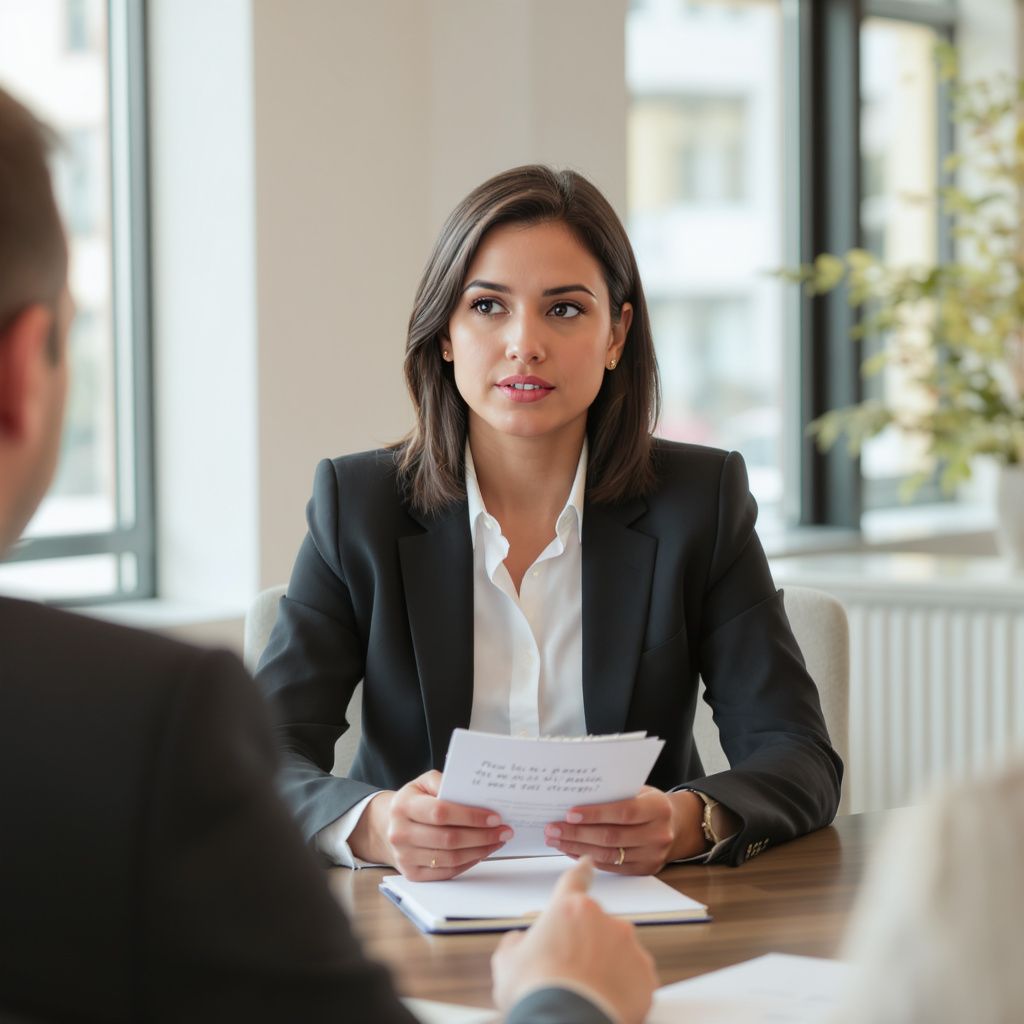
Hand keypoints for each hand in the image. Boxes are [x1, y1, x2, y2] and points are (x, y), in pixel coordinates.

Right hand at [349, 769, 512, 879]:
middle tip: (504, 831)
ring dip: (480, 851)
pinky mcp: (413, 874)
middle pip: (448, 839)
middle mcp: (401, 833)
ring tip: (497, 841)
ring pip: (450, 858)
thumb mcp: (424, 783)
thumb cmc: (414, 800)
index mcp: (404, 805)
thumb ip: (445, 782)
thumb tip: (474, 792)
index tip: (494, 817)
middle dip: (482, 836)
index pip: (441, 812)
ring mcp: (405, 857)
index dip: (470, 816)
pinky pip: (447, 872)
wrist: (389, 826)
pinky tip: (481, 852)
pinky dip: (468, 863)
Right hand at [492, 857, 656, 1023]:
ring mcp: (628, 946)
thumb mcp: (507, 961)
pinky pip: (635, 975)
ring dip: (605, 963)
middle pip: (595, 925)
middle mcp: (603, 920)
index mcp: (570, 909)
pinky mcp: (645, 974)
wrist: (566, 1022)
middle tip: (569, 969)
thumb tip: (519, 942)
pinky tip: (605, 999)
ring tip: (586, 990)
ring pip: (617, 950)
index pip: (575, 880)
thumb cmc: (537, 992)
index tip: (588, 863)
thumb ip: (517, 942)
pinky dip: (623, 986)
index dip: (581, 870)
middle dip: (585, 942)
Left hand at [544, 786, 706, 873]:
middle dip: (577, 833)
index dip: (595, 814)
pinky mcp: (644, 870)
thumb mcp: (639, 790)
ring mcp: (652, 855)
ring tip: (556, 840)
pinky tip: (571, 850)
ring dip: (577, 847)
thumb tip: (576, 795)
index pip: (623, 812)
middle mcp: (658, 834)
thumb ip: (615, 793)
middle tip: (553, 828)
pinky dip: (588, 858)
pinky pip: (611, 867)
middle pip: (612, 836)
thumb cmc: (649, 803)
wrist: (676, 825)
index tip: (569, 813)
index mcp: (659, 808)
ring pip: (608, 854)